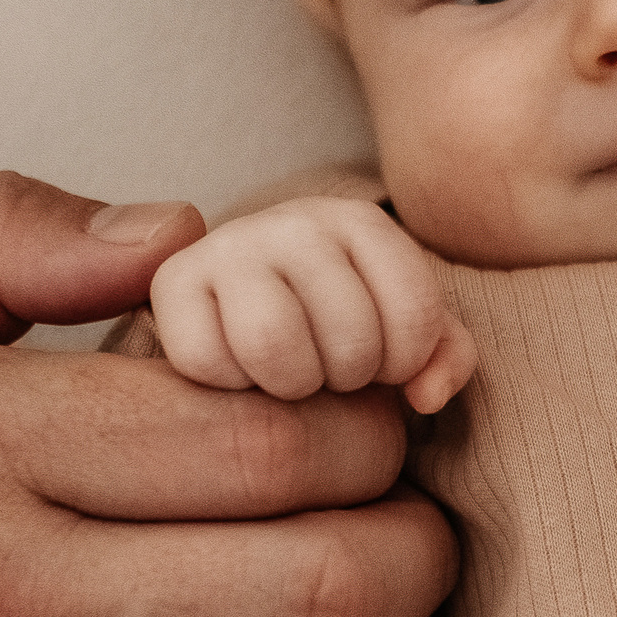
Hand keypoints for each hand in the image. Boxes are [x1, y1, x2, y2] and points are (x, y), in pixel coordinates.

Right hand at [151, 194, 477, 409]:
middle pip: (349, 339)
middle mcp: (293, 220)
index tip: (385, 364)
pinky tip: (242, 371)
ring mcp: (228, 245)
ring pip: (274, 344)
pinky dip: (231, 385)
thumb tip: (425, 396)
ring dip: (292, 384)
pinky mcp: (173, 282)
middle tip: (331, 370)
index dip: (404, 362)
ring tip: (293, 375)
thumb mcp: (406, 332)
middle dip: (349, 377)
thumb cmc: (342, 324)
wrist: (248, 304)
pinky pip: (208, 360)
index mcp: (360, 223)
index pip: (413, 316)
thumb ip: (444, 357)